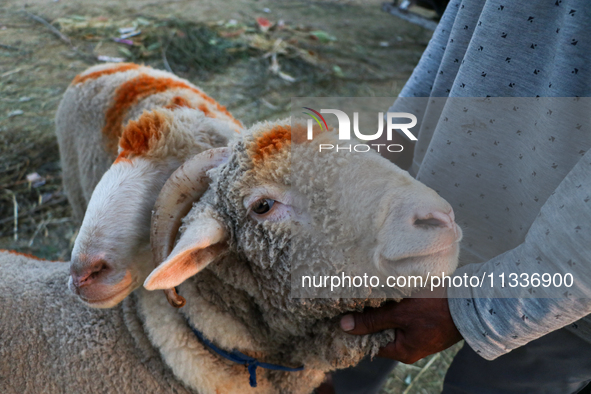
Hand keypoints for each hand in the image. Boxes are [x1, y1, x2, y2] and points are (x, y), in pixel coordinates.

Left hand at [340, 287, 461, 363]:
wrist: (471, 301)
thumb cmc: (436, 309)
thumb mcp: (400, 314)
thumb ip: (372, 320)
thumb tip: (343, 325)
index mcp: (402, 351)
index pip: (369, 344)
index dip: (355, 330)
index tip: (342, 315)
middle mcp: (410, 346)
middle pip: (380, 332)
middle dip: (369, 317)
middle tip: (354, 300)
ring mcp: (419, 334)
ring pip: (392, 321)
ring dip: (383, 309)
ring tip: (370, 293)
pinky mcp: (425, 322)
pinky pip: (404, 316)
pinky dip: (396, 305)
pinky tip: (388, 292)